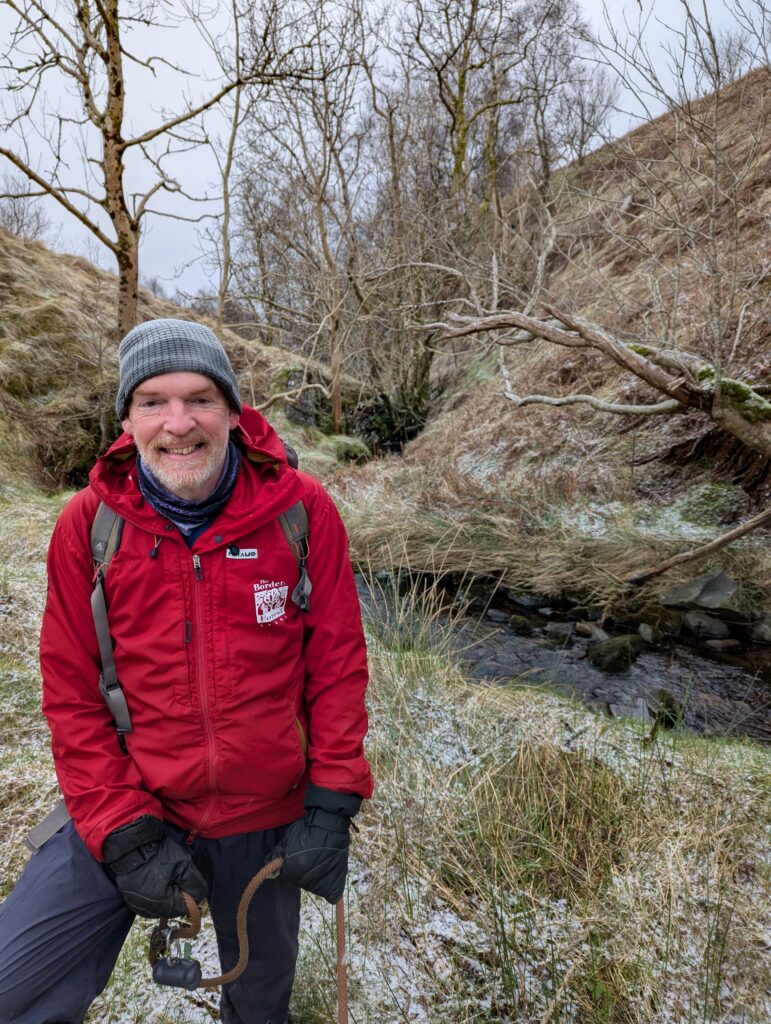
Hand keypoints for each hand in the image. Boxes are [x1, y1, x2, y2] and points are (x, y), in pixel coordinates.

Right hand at [103, 815, 207, 918]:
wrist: (131, 845)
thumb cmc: (158, 855)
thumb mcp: (183, 865)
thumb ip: (195, 883)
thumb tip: (200, 895)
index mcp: (162, 904)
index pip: (185, 907)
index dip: (190, 893)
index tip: (187, 878)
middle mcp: (148, 910)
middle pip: (172, 907)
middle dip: (177, 892)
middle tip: (175, 874)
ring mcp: (137, 905)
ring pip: (160, 904)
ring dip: (166, 893)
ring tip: (164, 874)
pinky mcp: (130, 899)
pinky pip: (148, 901)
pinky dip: (154, 892)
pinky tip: (154, 878)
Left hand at [271, 784, 360, 904]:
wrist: (328, 822)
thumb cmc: (305, 829)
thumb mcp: (286, 839)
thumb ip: (276, 856)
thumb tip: (269, 873)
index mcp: (293, 868)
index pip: (287, 875)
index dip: (290, 865)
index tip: (295, 855)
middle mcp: (306, 878)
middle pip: (300, 881)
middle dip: (301, 872)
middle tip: (308, 856)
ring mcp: (323, 880)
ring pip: (314, 886)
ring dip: (314, 877)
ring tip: (320, 859)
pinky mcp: (336, 879)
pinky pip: (332, 894)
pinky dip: (330, 890)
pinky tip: (328, 880)